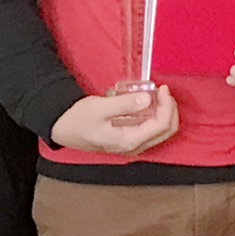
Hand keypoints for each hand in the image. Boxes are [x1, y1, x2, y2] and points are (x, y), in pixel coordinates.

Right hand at [48, 86, 179, 155]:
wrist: (64, 129)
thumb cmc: (79, 118)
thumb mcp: (100, 108)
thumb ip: (125, 104)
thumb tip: (148, 99)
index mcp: (129, 141)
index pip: (161, 125)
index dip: (167, 105)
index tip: (162, 88)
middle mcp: (135, 148)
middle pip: (167, 131)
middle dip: (170, 109)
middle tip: (163, 91)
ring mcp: (133, 146)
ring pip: (162, 132)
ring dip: (165, 113)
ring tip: (158, 95)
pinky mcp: (130, 141)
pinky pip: (152, 131)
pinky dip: (157, 116)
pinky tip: (149, 103)